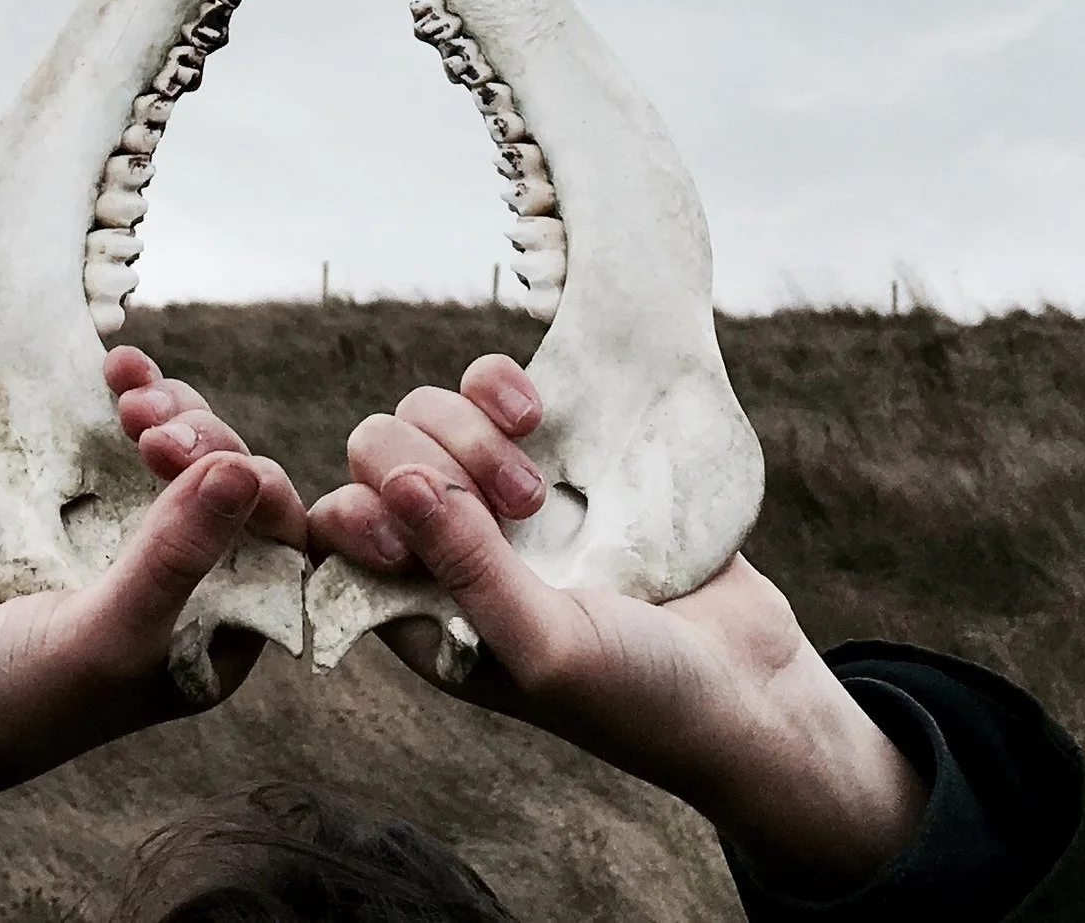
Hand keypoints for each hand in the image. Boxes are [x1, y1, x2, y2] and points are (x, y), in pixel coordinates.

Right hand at [0, 346, 304, 825]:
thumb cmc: (14, 696)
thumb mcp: (105, 636)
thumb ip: (175, 557)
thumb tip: (247, 469)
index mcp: (214, 628)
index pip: (277, 543)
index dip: (258, 488)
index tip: (206, 457)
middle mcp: (182, 578)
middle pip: (228, 480)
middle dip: (202, 436)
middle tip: (148, 425)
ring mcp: (124, 532)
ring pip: (175, 445)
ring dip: (164, 406)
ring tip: (126, 387)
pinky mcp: (71, 498)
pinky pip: (113, 434)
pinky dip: (118, 396)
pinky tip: (110, 367)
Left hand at [308, 356, 926, 895]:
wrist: (753, 686)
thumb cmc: (642, 698)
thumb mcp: (547, 649)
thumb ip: (468, 567)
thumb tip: (394, 482)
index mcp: (417, 612)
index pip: (330, 537)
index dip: (331, 512)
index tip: (355, 509)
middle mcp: (446, 552)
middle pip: (378, 455)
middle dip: (428, 460)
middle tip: (516, 509)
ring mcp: (498, 500)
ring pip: (429, 412)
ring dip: (471, 430)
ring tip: (539, 488)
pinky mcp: (554, 456)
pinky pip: (492, 389)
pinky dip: (501, 387)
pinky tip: (541, 416)